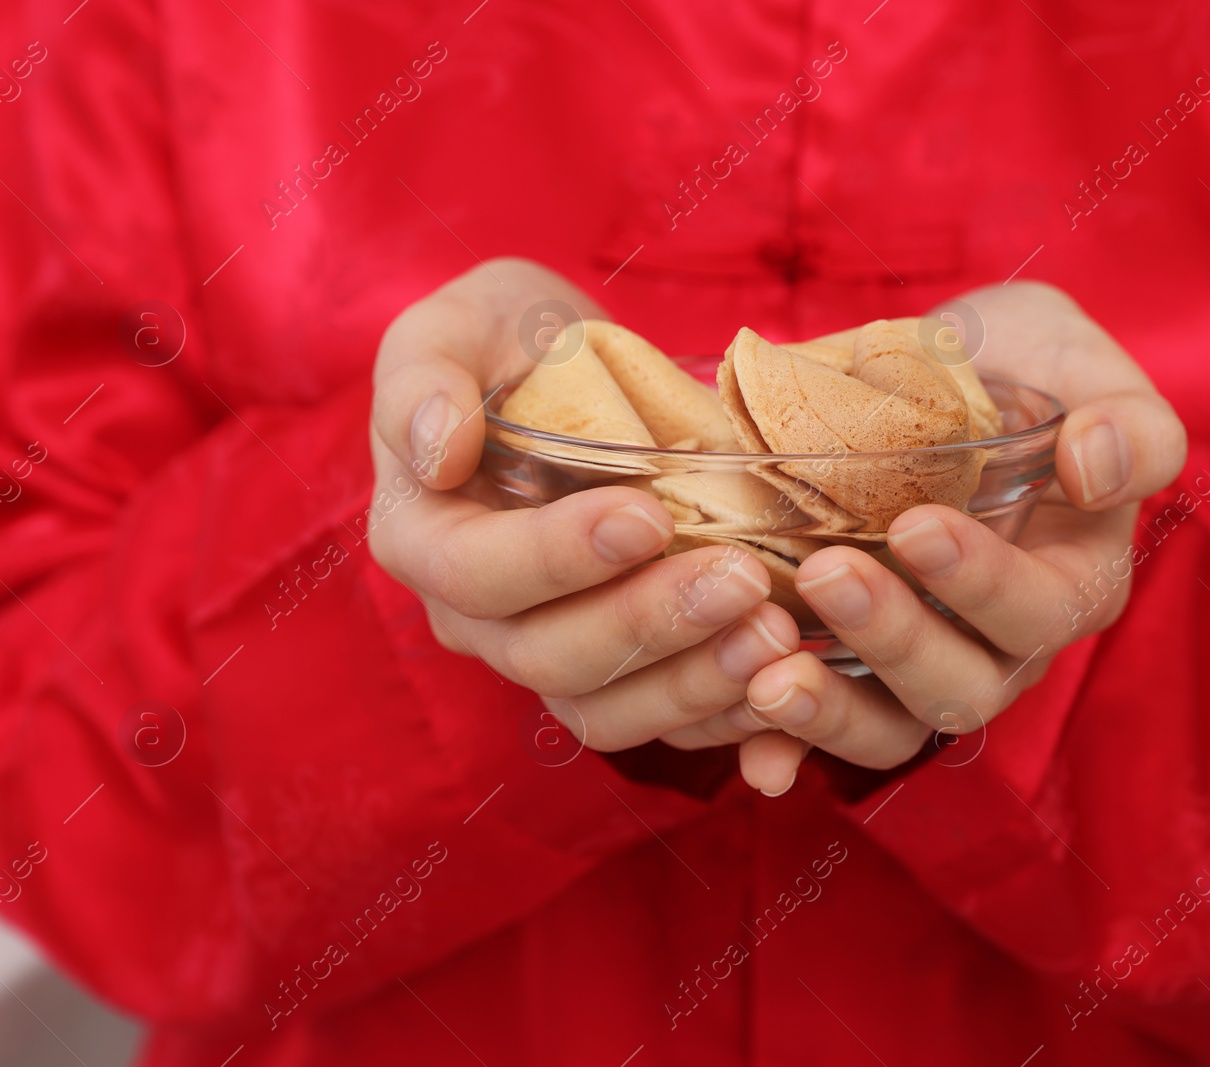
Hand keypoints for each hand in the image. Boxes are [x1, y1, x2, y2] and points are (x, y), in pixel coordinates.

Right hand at [367, 258, 797, 754]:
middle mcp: (478, 619)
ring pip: (606, 711)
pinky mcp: (618, 678)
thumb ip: (426, 375)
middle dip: (647, 623)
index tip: (647, 514)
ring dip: (693, 683)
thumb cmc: (510, 341)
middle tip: (740, 577)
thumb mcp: (461, 324)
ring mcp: (549, 656)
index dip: (558, 557)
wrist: (577, 375)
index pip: (477, 574)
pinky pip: (662, 723)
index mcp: (425, 540)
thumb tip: (437, 449)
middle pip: (548, 656)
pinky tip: (784, 680)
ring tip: (774, 632)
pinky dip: (724, 715)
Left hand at [660, 282, 1187, 794]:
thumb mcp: (1078, 362)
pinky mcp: (855, 674)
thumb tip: (1095, 468)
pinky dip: (789, 749)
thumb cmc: (1017, 368)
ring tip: (767, 680)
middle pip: (962, 686)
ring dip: (833, 714)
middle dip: (894, 638)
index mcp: (1072, 581)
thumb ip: (1126, 418)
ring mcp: (925, 667)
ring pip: (895, 728)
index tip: (916, 525)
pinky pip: (828, 730)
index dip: (982, 581)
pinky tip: (752, 755)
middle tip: (823, 572)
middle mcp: (1002, 645)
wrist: (929, 375)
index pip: (1040, 610)